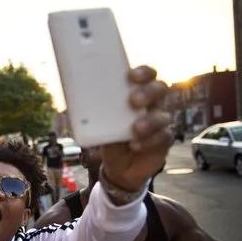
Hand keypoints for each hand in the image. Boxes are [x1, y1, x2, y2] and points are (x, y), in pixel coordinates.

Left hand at [100, 66, 172, 191]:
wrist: (119, 167)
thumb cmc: (110, 138)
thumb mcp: (99, 125)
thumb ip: (95, 113)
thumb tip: (78, 102)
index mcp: (137, 93)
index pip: (147, 75)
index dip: (143, 72)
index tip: (131, 75)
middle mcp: (152, 105)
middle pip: (160, 89)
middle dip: (148, 92)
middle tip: (133, 100)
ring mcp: (159, 122)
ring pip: (163, 115)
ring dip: (150, 120)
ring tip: (135, 128)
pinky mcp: (163, 141)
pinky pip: (162, 137)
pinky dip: (149, 141)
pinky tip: (135, 145)